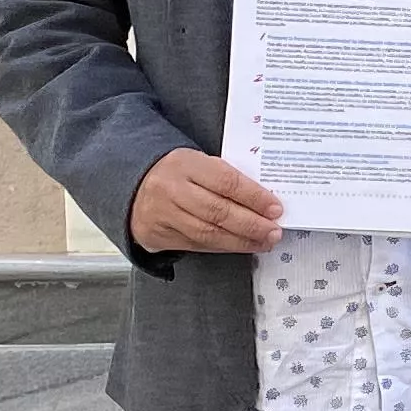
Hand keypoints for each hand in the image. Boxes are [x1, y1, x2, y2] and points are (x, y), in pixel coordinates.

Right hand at [131, 147, 280, 255]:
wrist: (134, 184)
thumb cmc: (178, 173)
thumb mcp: (199, 163)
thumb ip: (227, 178)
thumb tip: (265, 201)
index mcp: (185, 164)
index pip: (227, 182)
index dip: (255, 198)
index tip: (276, 209)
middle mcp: (171, 189)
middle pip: (218, 212)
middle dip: (252, 225)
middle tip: (274, 232)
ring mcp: (162, 214)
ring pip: (208, 233)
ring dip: (241, 241)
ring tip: (263, 242)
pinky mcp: (157, 235)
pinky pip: (196, 244)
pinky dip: (223, 247)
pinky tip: (241, 246)